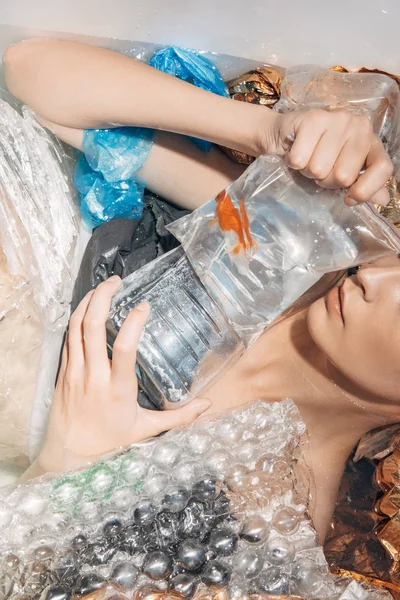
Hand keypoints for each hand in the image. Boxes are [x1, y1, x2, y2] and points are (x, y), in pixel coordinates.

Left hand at [37, 276, 210, 473]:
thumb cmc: (108, 440)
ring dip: (88, 301)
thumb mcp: (146, 430)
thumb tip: (207, 405)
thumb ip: (179, 417)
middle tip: (117, 281)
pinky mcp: (63, 371)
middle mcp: (94, 376)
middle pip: (93, 326)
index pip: (125, 348)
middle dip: (103, 297)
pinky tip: (87, 306)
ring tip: (103, 287)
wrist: (67, 454)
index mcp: (118, 389)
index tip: (144, 306)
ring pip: (76, 327)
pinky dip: (77, 317)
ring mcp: (75, 371)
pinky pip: (68, 337)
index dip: (133, 323)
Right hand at [258, 109, 392, 206]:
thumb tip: (383, 199)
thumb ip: (364, 185)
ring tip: (307, 157)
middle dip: (325, 180)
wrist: (285, 134)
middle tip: (320, 167)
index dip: (366, 190)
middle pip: (344, 176)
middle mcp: (359, 127)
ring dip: (307, 171)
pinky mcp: (313, 119)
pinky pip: (300, 160)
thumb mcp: (343, 172)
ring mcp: (338, 120)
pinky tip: (295, 150)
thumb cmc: (317, 155)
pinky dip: (293, 162)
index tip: (348, 199)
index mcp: (372, 141)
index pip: (383, 168)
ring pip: (318, 169)